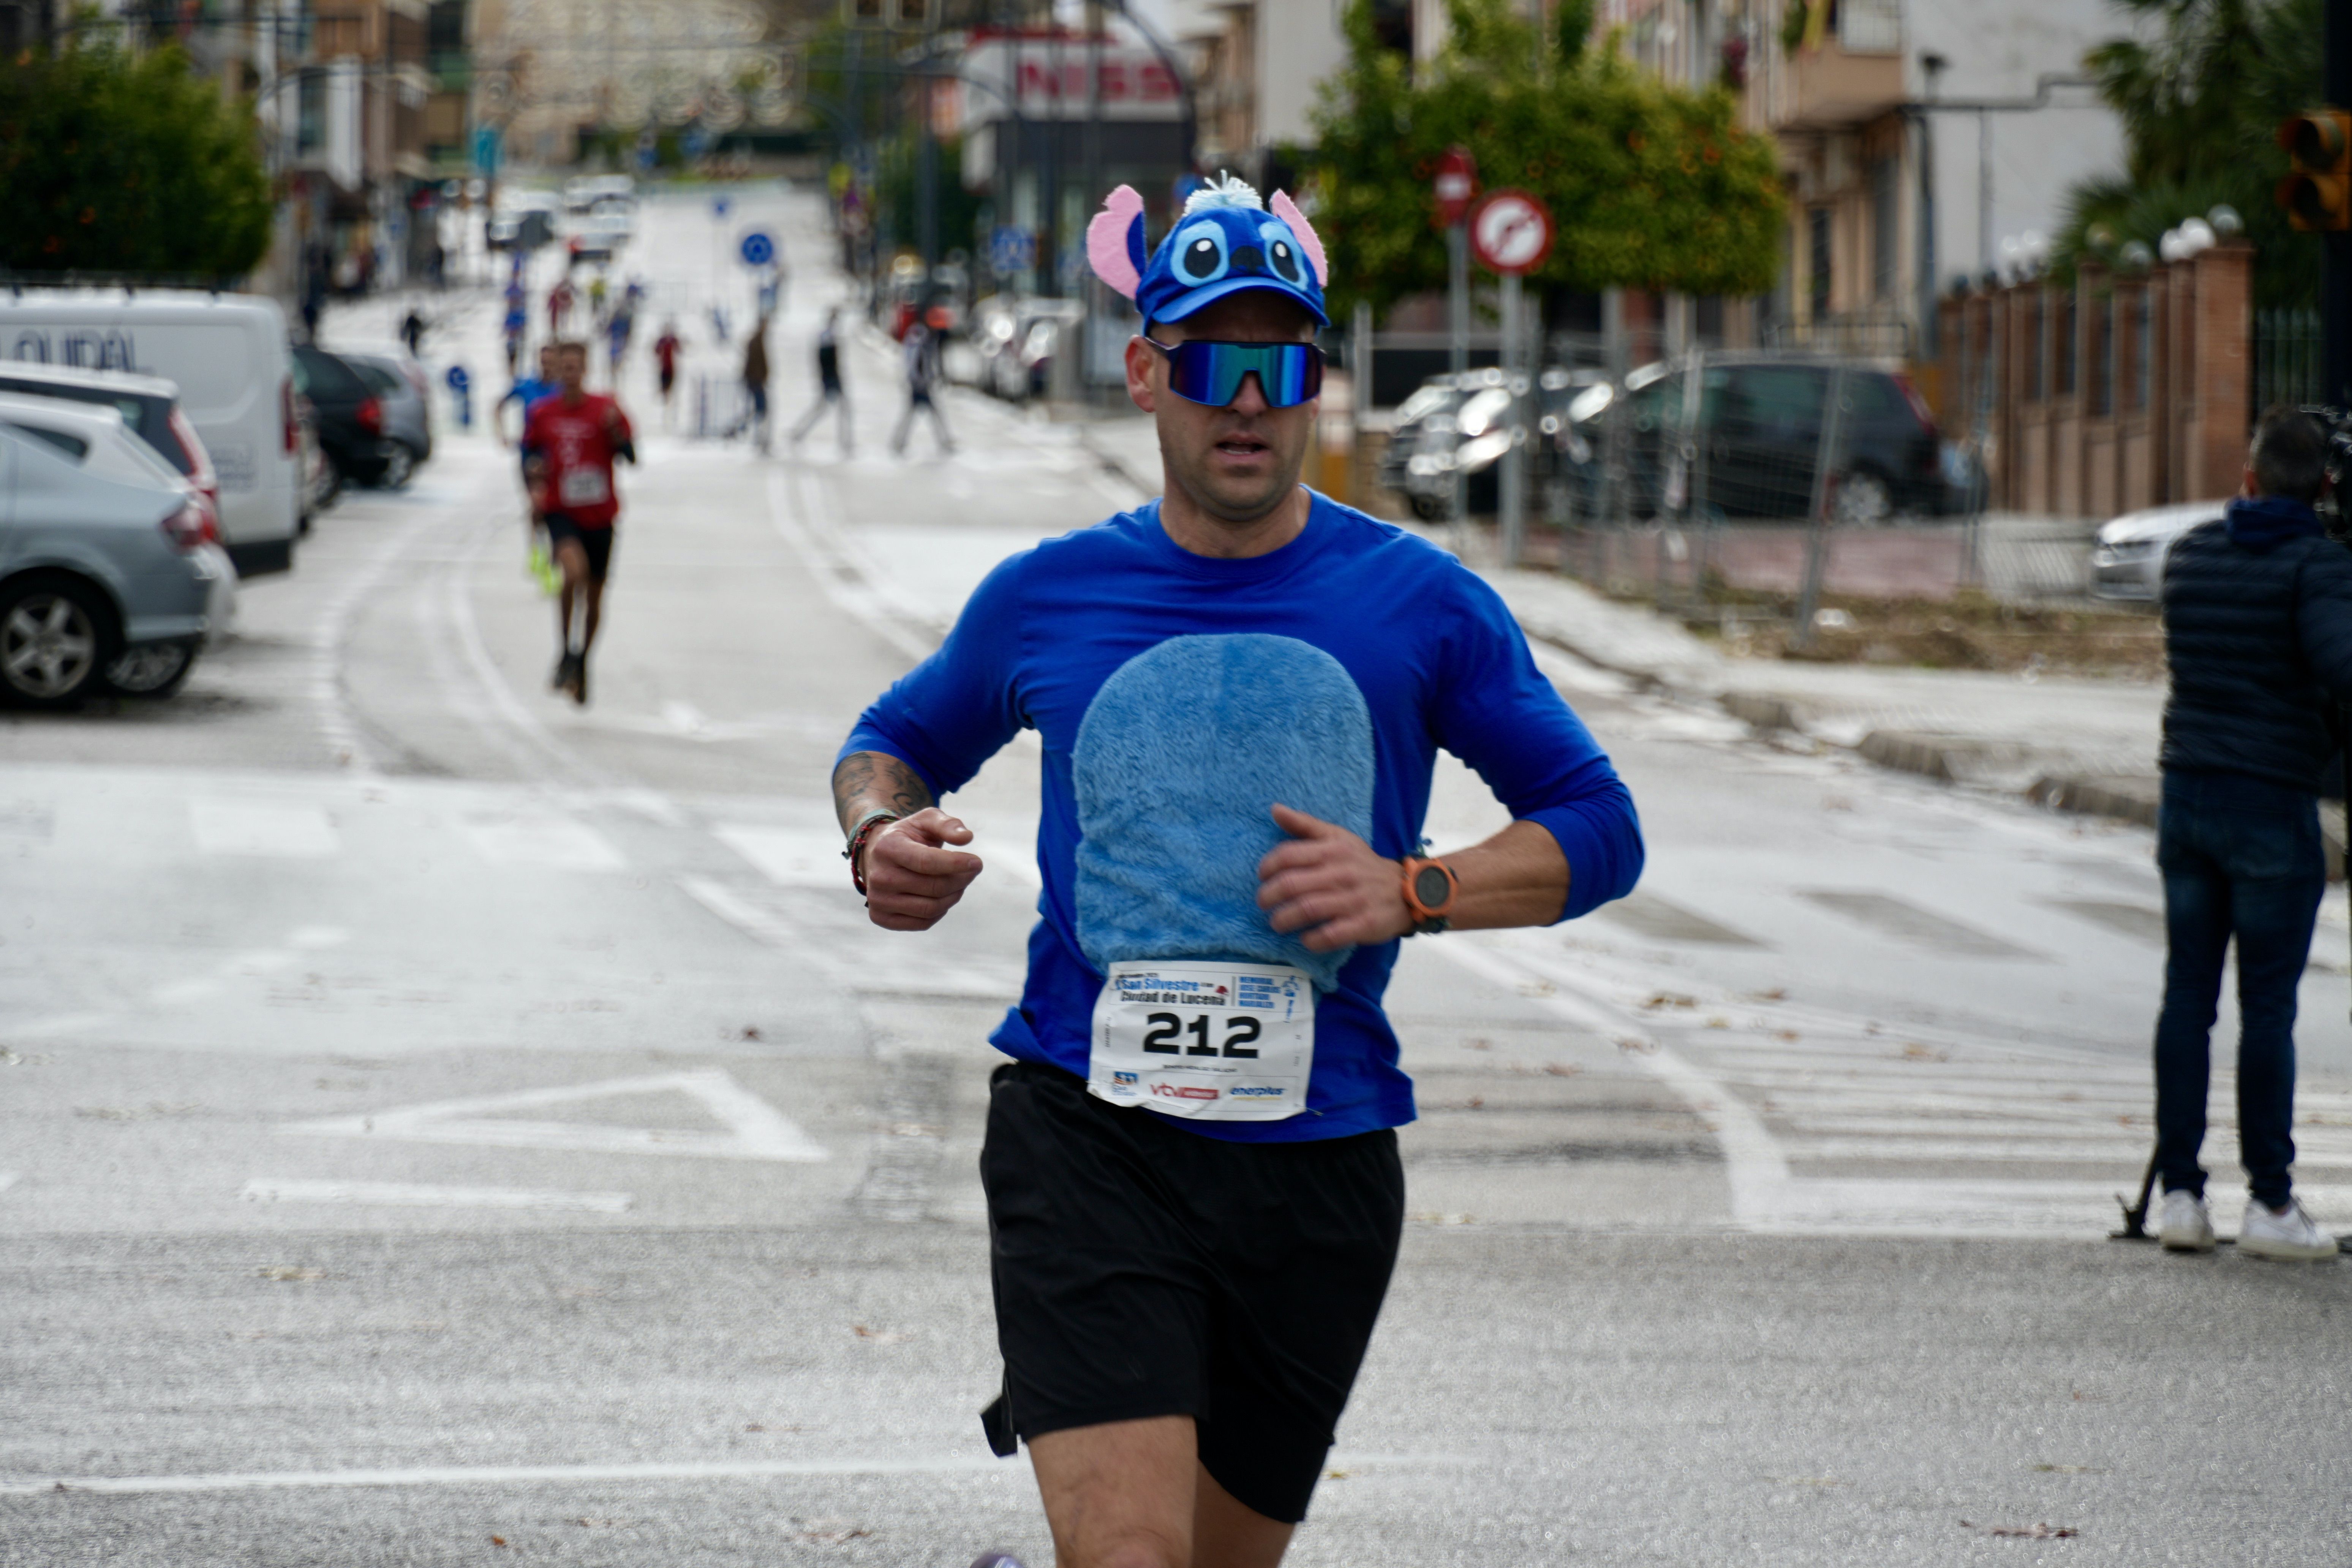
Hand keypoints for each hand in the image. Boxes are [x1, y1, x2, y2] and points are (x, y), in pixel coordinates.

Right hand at [862, 807, 983, 931]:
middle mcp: (878, 876)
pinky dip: (940, 911)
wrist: (878, 855)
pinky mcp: (881, 918)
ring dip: (954, 896)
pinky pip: (923, 923)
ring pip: (931, 908)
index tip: (977, 863)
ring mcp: (878, 900)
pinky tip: (943, 896)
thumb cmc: (909, 836)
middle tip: (972, 871)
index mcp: (888, 848)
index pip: (927, 862)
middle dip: (961, 879)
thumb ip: (948, 824)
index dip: (957, 864)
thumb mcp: (926, 820)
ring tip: (959, 882)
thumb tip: (966, 837)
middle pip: (934, 887)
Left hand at [1255, 803, 1409, 951]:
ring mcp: (1353, 899)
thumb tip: (1275, 809)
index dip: (1267, 867)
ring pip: (1307, 909)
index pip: (1287, 855)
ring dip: (1284, 919)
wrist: (1408, 888)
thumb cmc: (1363, 864)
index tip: (1262, 877)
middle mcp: (1341, 873)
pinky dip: (1312, 939)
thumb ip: (1305, 825)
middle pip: (1291, 885)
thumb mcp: (1338, 838)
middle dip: (1268, 896)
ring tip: (1277, 923)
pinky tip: (1305, 938)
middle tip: (1263, 903)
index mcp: (1332, 850)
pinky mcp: (1364, 924)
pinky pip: (1331, 935)